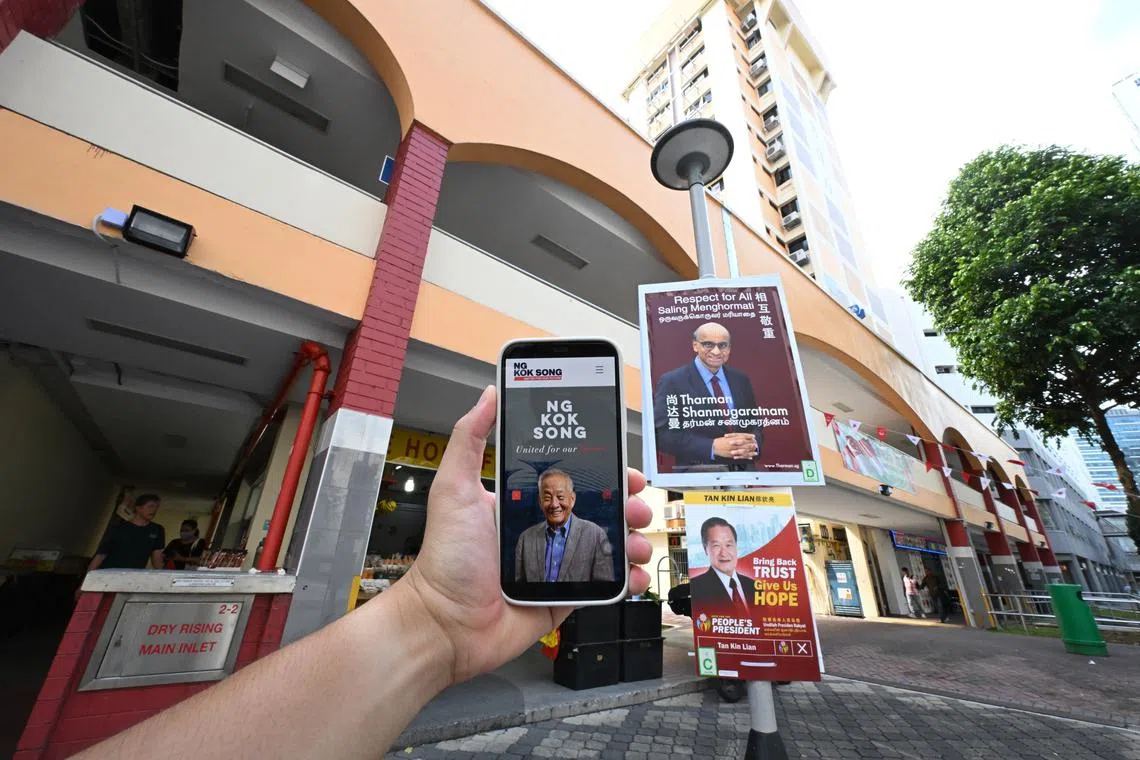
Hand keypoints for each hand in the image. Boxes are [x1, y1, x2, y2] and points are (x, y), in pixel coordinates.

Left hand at [399, 385, 652, 685]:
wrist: (446, 625)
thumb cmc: (447, 559)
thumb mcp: (455, 488)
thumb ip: (469, 438)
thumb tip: (489, 394)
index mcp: (523, 503)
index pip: (572, 478)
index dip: (602, 471)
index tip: (622, 465)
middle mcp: (544, 529)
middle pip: (600, 509)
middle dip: (627, 503)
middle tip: (637, 503)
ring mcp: (557, 563)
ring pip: (609, 544)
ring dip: (632, 538)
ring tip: (637, 540)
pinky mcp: (565, 594)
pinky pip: (605, 584)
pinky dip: (626, 579)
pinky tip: (632, 574)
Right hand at [713, 433, 757, 458]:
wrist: (714, 447)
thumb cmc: (720, 441)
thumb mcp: (728, 437)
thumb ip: (735, 437)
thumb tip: (742, 437)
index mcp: (733, 438)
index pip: (743, 436)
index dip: (749, 436)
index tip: (753, 437)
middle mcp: (734, 444)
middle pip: (745, 444)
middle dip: (751, 444)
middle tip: (756, 445)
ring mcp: (734, 450)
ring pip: (744, 451)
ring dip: (751, 452)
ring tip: (755, 452)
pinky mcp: (732, 455)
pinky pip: (740, 456)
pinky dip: (746, 457)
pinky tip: (750, 457)